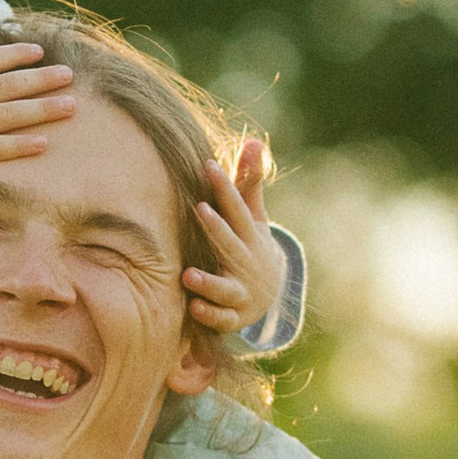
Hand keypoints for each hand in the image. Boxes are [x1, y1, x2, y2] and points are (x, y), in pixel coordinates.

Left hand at [184, 137, 283, 339]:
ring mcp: (241, 290)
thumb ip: (248, 182)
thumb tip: (253, 140)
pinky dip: (210, 314)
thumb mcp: (253, 217)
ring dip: (209, 282)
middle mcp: (246, 262)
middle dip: (217, 228)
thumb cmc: (251, 247)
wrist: (269, 297)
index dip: (224, 187)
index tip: (207, 165)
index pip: (237, 208)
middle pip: (231, 244)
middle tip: (199, 209)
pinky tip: (193, 306)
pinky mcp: (233, 315)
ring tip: (188, 275)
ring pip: (226, 287)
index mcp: (250, 235)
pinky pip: (223, 318)